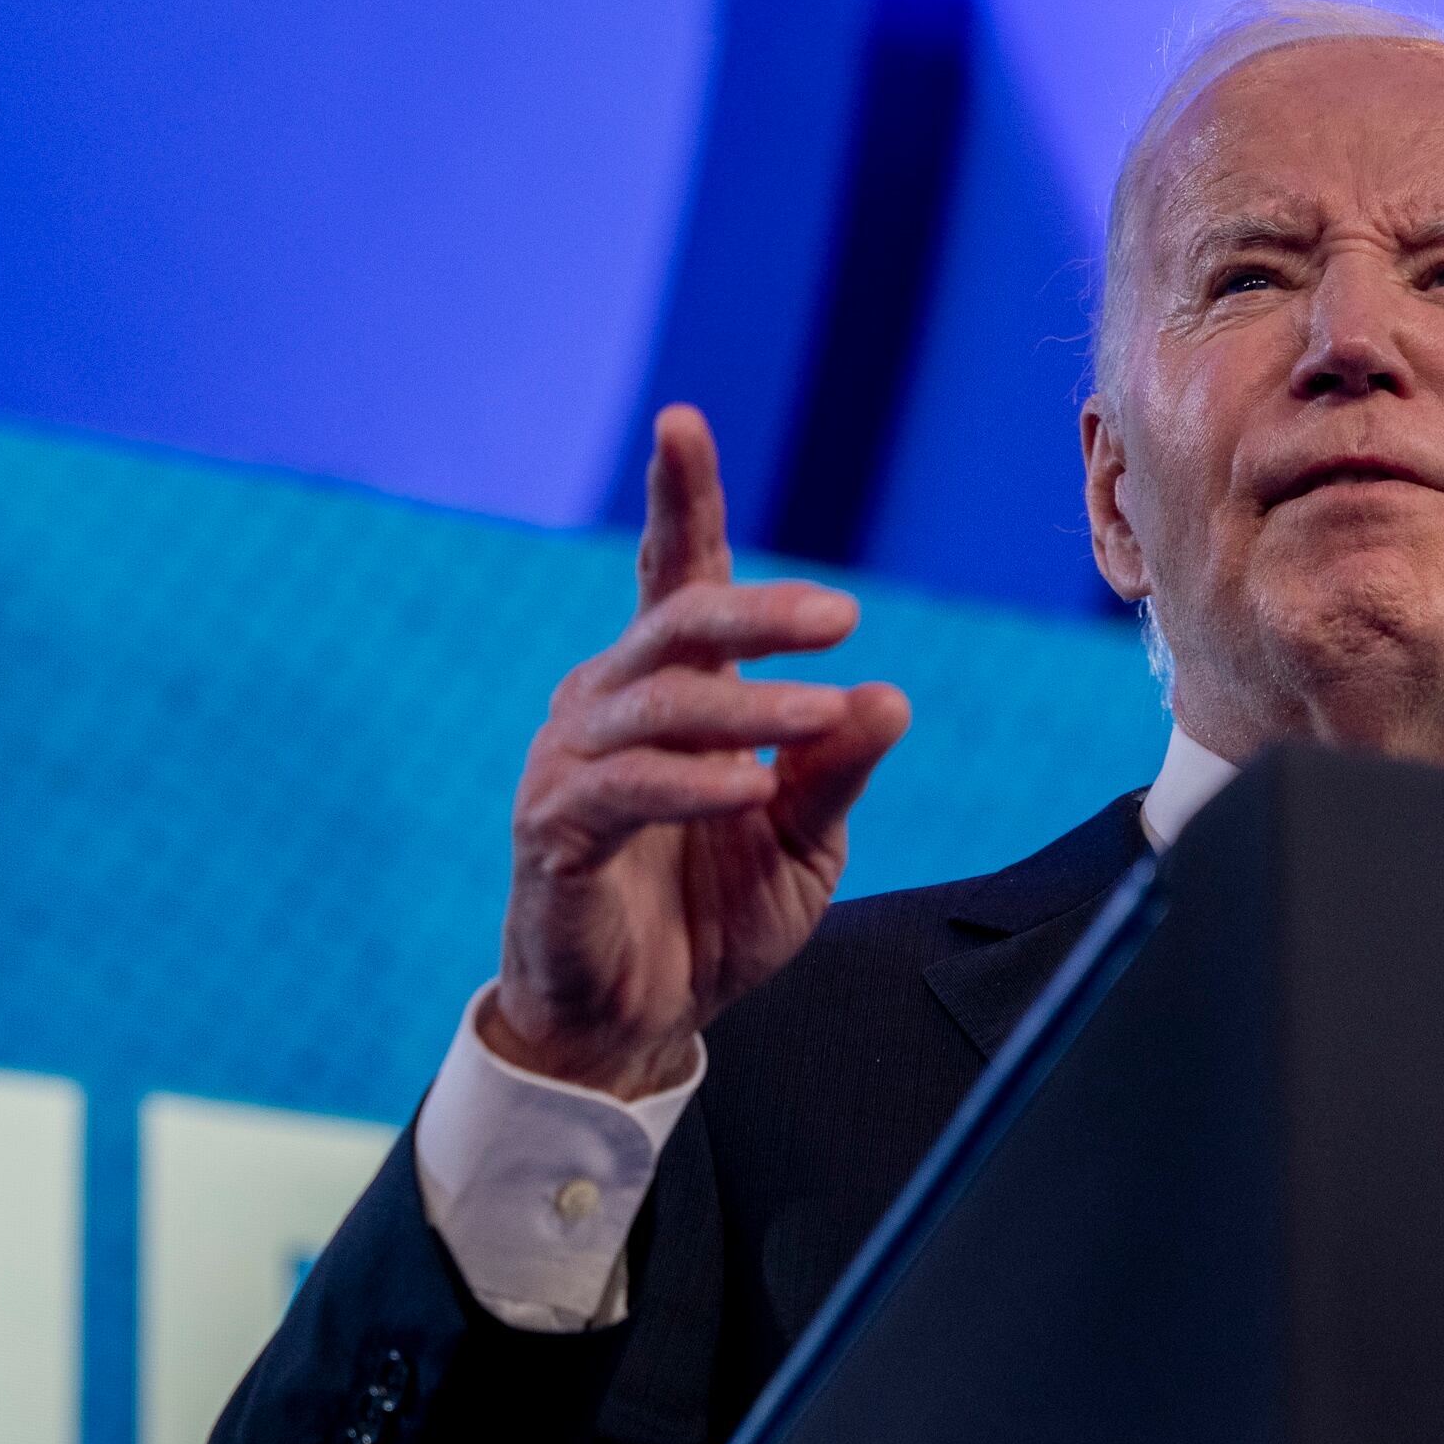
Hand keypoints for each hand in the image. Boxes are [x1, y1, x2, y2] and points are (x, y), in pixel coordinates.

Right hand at [484, 407, 910, 1097]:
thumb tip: (889, 697)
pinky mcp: (554, 830)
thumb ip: (837, 770)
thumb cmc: (713, 916)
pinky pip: (623, 788)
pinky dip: (692, 783)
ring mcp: (572, 763)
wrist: (640, 1022)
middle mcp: (611, 706)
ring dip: (749, 707)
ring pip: (659, 703)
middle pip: (678, 625)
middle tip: (844, 616)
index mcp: (674, 692)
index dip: (679, 499)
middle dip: (760, 612)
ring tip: (823, 717)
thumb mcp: (807, 841)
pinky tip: (750, 788)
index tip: (682, 421)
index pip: (674, 576)